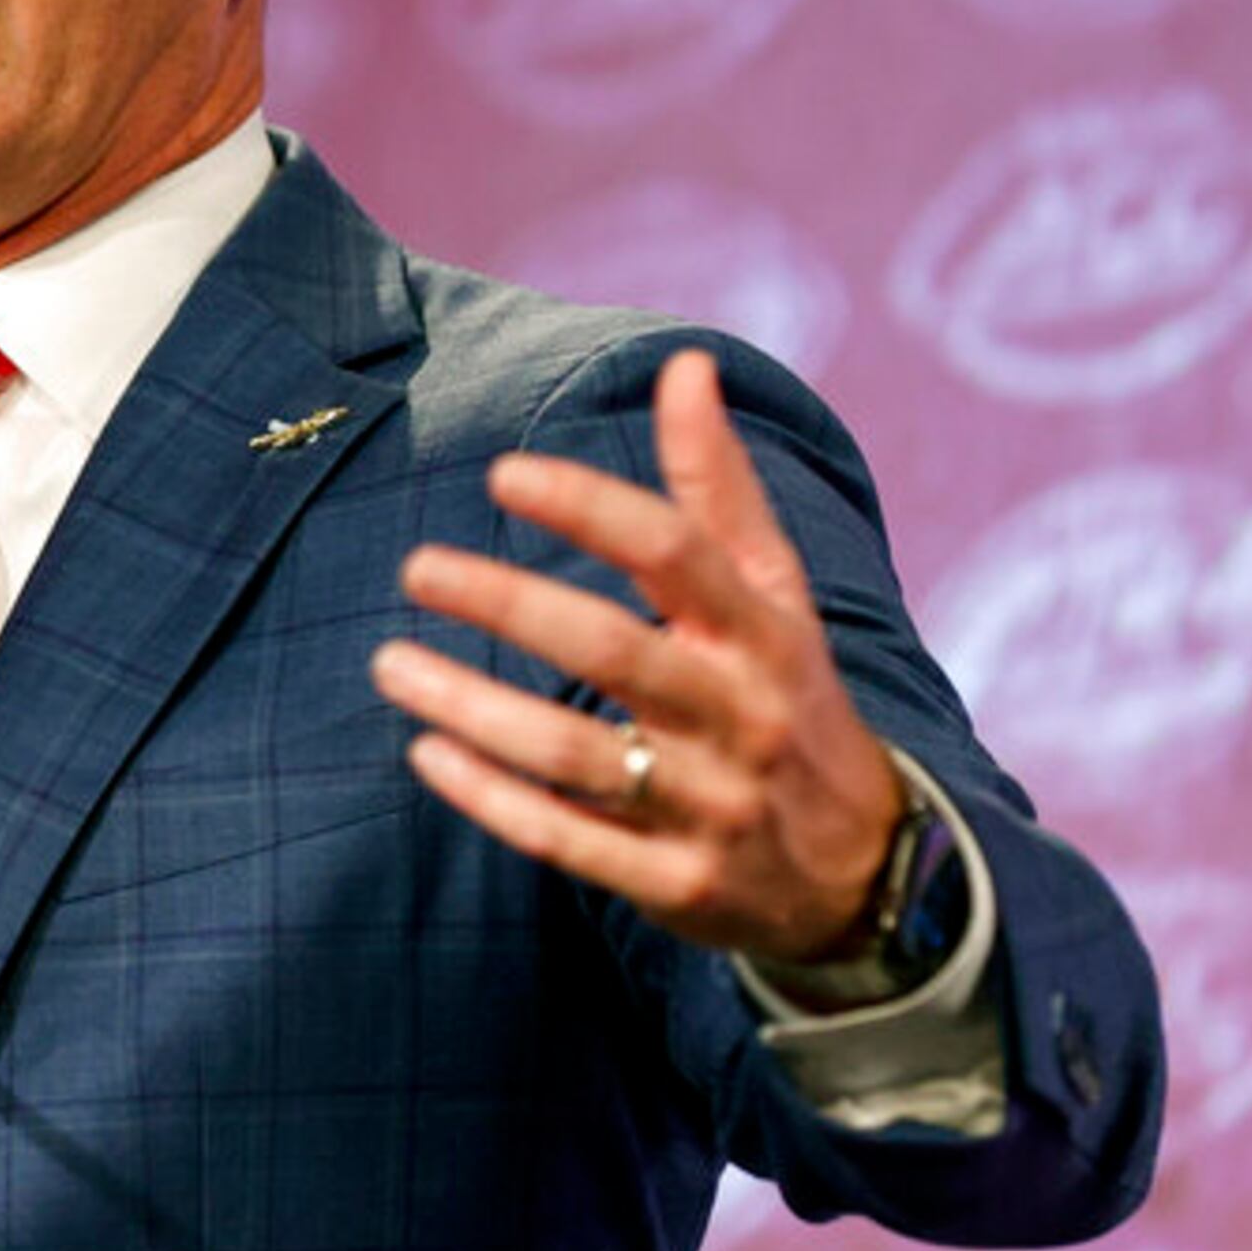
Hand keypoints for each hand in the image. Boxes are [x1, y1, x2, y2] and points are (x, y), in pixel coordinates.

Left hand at [370, 347, 900, 971]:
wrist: (863, 872)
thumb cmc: (789, 700)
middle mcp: (740, 716)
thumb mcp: (775, 596)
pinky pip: (568, 840)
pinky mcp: (677, 884)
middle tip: (416, 567)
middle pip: (613, 649)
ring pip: (574, 753)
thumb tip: (687, 366)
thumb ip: (720, 487)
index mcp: (764, 634)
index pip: (678, 554)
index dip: (591, 509)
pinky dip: (492, 798)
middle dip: (509, 603)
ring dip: (472, 706)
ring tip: (389, 664)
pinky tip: (427, 753)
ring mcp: (710, 805)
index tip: (503, 475)